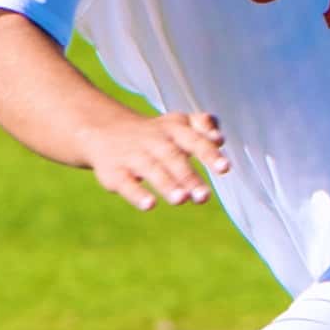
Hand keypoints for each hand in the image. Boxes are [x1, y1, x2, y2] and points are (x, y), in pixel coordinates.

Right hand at [80, 109, 229, 209]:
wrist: (104, 130)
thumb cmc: (154, 133)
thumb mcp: (179, 124)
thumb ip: (202, 127)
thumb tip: (219, 137)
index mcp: (173, 129)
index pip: (194, 139)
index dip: (209, 152)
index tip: (224, 168)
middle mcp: (153, 141)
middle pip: (173, 157)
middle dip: (189, 176)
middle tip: (204, 196)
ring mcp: (133, 157)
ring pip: (151, 170)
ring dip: (167, 184)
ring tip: (182, 199)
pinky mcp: (114, 173)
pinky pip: (126, 183)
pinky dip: (137, 194)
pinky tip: (150, 205)